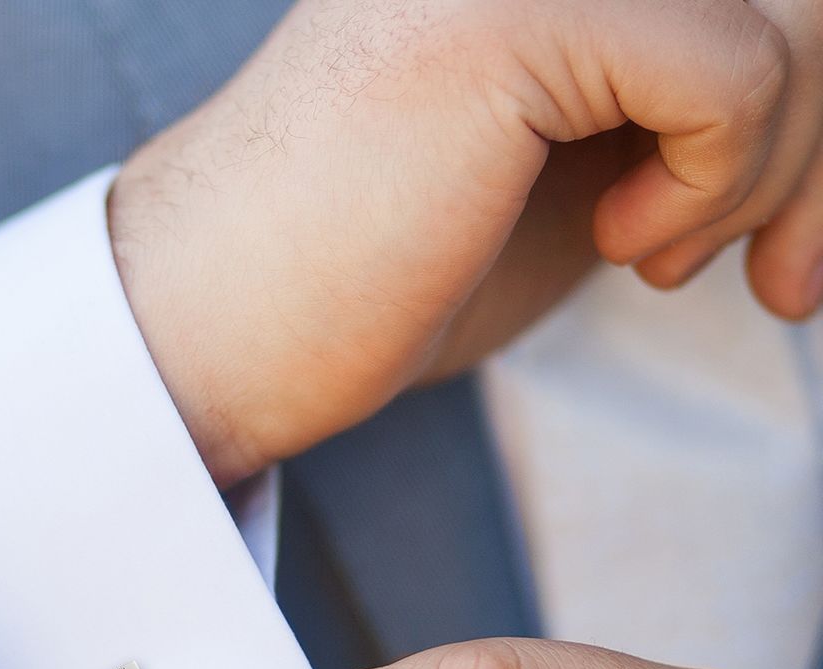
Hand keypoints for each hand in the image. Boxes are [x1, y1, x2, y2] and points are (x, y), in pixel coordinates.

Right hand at [109, 0, 822, 486]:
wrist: (216, 328)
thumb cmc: (374, 269)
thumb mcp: (576, 168)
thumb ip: (677, 101)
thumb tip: (818, 102)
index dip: (813, 106)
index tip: (791, 243)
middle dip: (818, 149)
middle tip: (786, 280)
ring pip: (792, 17)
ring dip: (772, 174)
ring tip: (663, 258)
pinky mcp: (509, 11)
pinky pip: (731, 75)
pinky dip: (712, 188)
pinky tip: (622, 243)